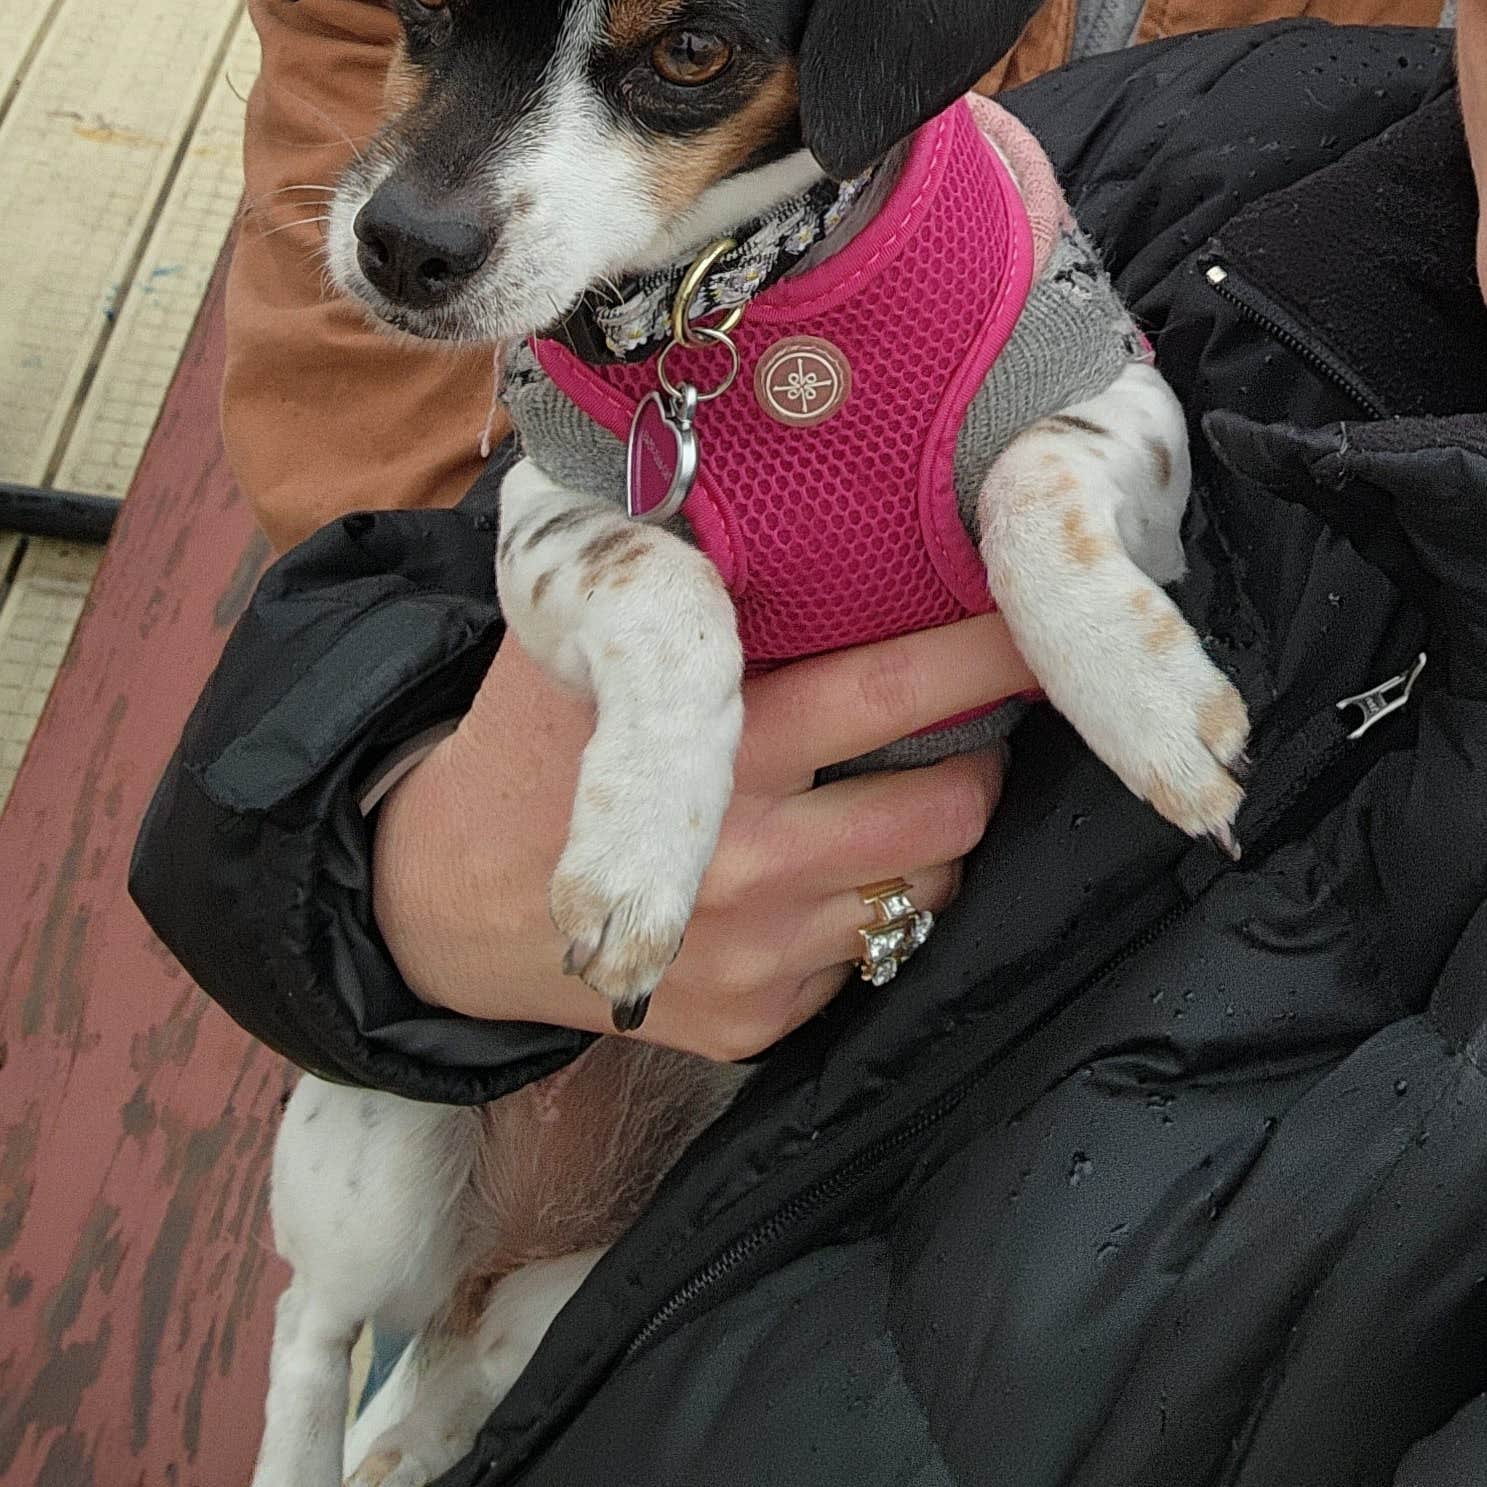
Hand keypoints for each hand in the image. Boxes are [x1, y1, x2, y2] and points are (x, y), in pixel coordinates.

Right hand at [373, 610, 1032, 1059]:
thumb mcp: (589, 637)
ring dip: (939, 833)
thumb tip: (784, 459)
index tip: (1044, 618)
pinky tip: (830, 861)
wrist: (442, 903)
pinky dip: (870, 905)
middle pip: (949, 806)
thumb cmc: (534, 735)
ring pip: (929, 888)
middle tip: (984, 708)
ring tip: (912, 779)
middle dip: (986, 753)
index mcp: (716, 749)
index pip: (895, 691)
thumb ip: (683, 568)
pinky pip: (871, 958)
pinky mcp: (754, 1026)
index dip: (986, 653)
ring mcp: (755, 956)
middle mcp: (745, 861)